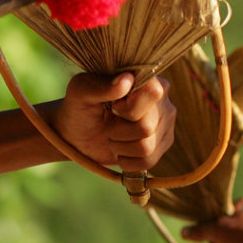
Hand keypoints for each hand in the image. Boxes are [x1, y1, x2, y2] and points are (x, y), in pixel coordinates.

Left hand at [51, 71, 173, 172]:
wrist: (77, 135)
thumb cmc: (80, 107)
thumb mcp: (80, 91)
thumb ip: (99, 85)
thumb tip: (126, 80)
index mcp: (147, 80)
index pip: (152, 93)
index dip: (127, 107)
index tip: (112, 105)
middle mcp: (162, 101)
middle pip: (145, 127)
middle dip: (116, 130)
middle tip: (108, 121)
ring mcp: (165, 125)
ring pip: (145, 147)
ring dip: (119, 145)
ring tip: (112, 134)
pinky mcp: (162, 145)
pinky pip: (147, 162)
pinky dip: (125, 160)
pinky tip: (119, 149)